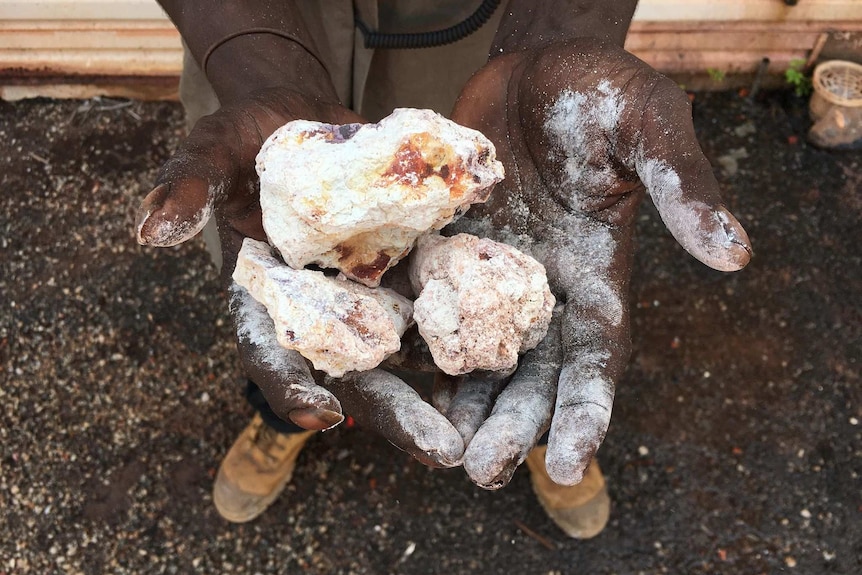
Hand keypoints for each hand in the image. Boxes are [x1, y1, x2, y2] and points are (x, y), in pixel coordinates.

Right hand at [136, 87, 468, 465]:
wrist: (309, 118)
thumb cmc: (250, 136)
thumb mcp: (211, 149)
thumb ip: (186, 186)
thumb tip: (149, 231)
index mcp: (267, 299)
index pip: (272, 354)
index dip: (291, 387)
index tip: (323, 414)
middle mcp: (323, 311)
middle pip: (357, 372)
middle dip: (396, 412)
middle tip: (442, 453)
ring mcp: (371, 296)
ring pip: (409, 353)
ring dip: (449, 389)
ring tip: (493, 426)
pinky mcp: (410, 272)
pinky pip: (443, 304)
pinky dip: (473, 327)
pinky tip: (514, 351)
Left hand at [441, 38, 751, 487]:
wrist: (531, 68)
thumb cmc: (596, 91)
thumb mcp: (646, 125)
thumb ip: (681, 186)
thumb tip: (735, 255)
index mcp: (598, 275)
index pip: (596, 357)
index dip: (586, 413)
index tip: (568, 465)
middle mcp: (546, 289)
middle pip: (531, 374)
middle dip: (511, 424)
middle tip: (482, 473)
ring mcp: (492, 275)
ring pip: (479, 354)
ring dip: (464, 404)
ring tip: (442, 454)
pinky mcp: (447, 252)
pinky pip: (430, 307)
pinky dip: (416, 343)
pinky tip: (395, 380)